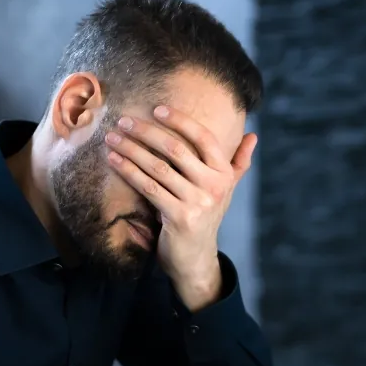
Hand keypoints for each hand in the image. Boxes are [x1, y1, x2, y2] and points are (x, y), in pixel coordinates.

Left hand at [105, 106, 256, 310]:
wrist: (196, 257)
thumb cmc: (207, 217)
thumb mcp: (227, 188)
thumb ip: (238, 162)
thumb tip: (253, 135)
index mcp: (224, 174)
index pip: (204, 138)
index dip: (180, 121)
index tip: (156, 109)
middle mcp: (214, 187)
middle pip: (176, 150)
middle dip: (146, 132)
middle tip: (123, 120)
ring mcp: (197, 203)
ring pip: (158, 168)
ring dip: (131, 150)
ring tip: (112, 137)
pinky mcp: (179, 217)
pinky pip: (149, 188)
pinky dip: (129, 172)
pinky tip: (114, 160)